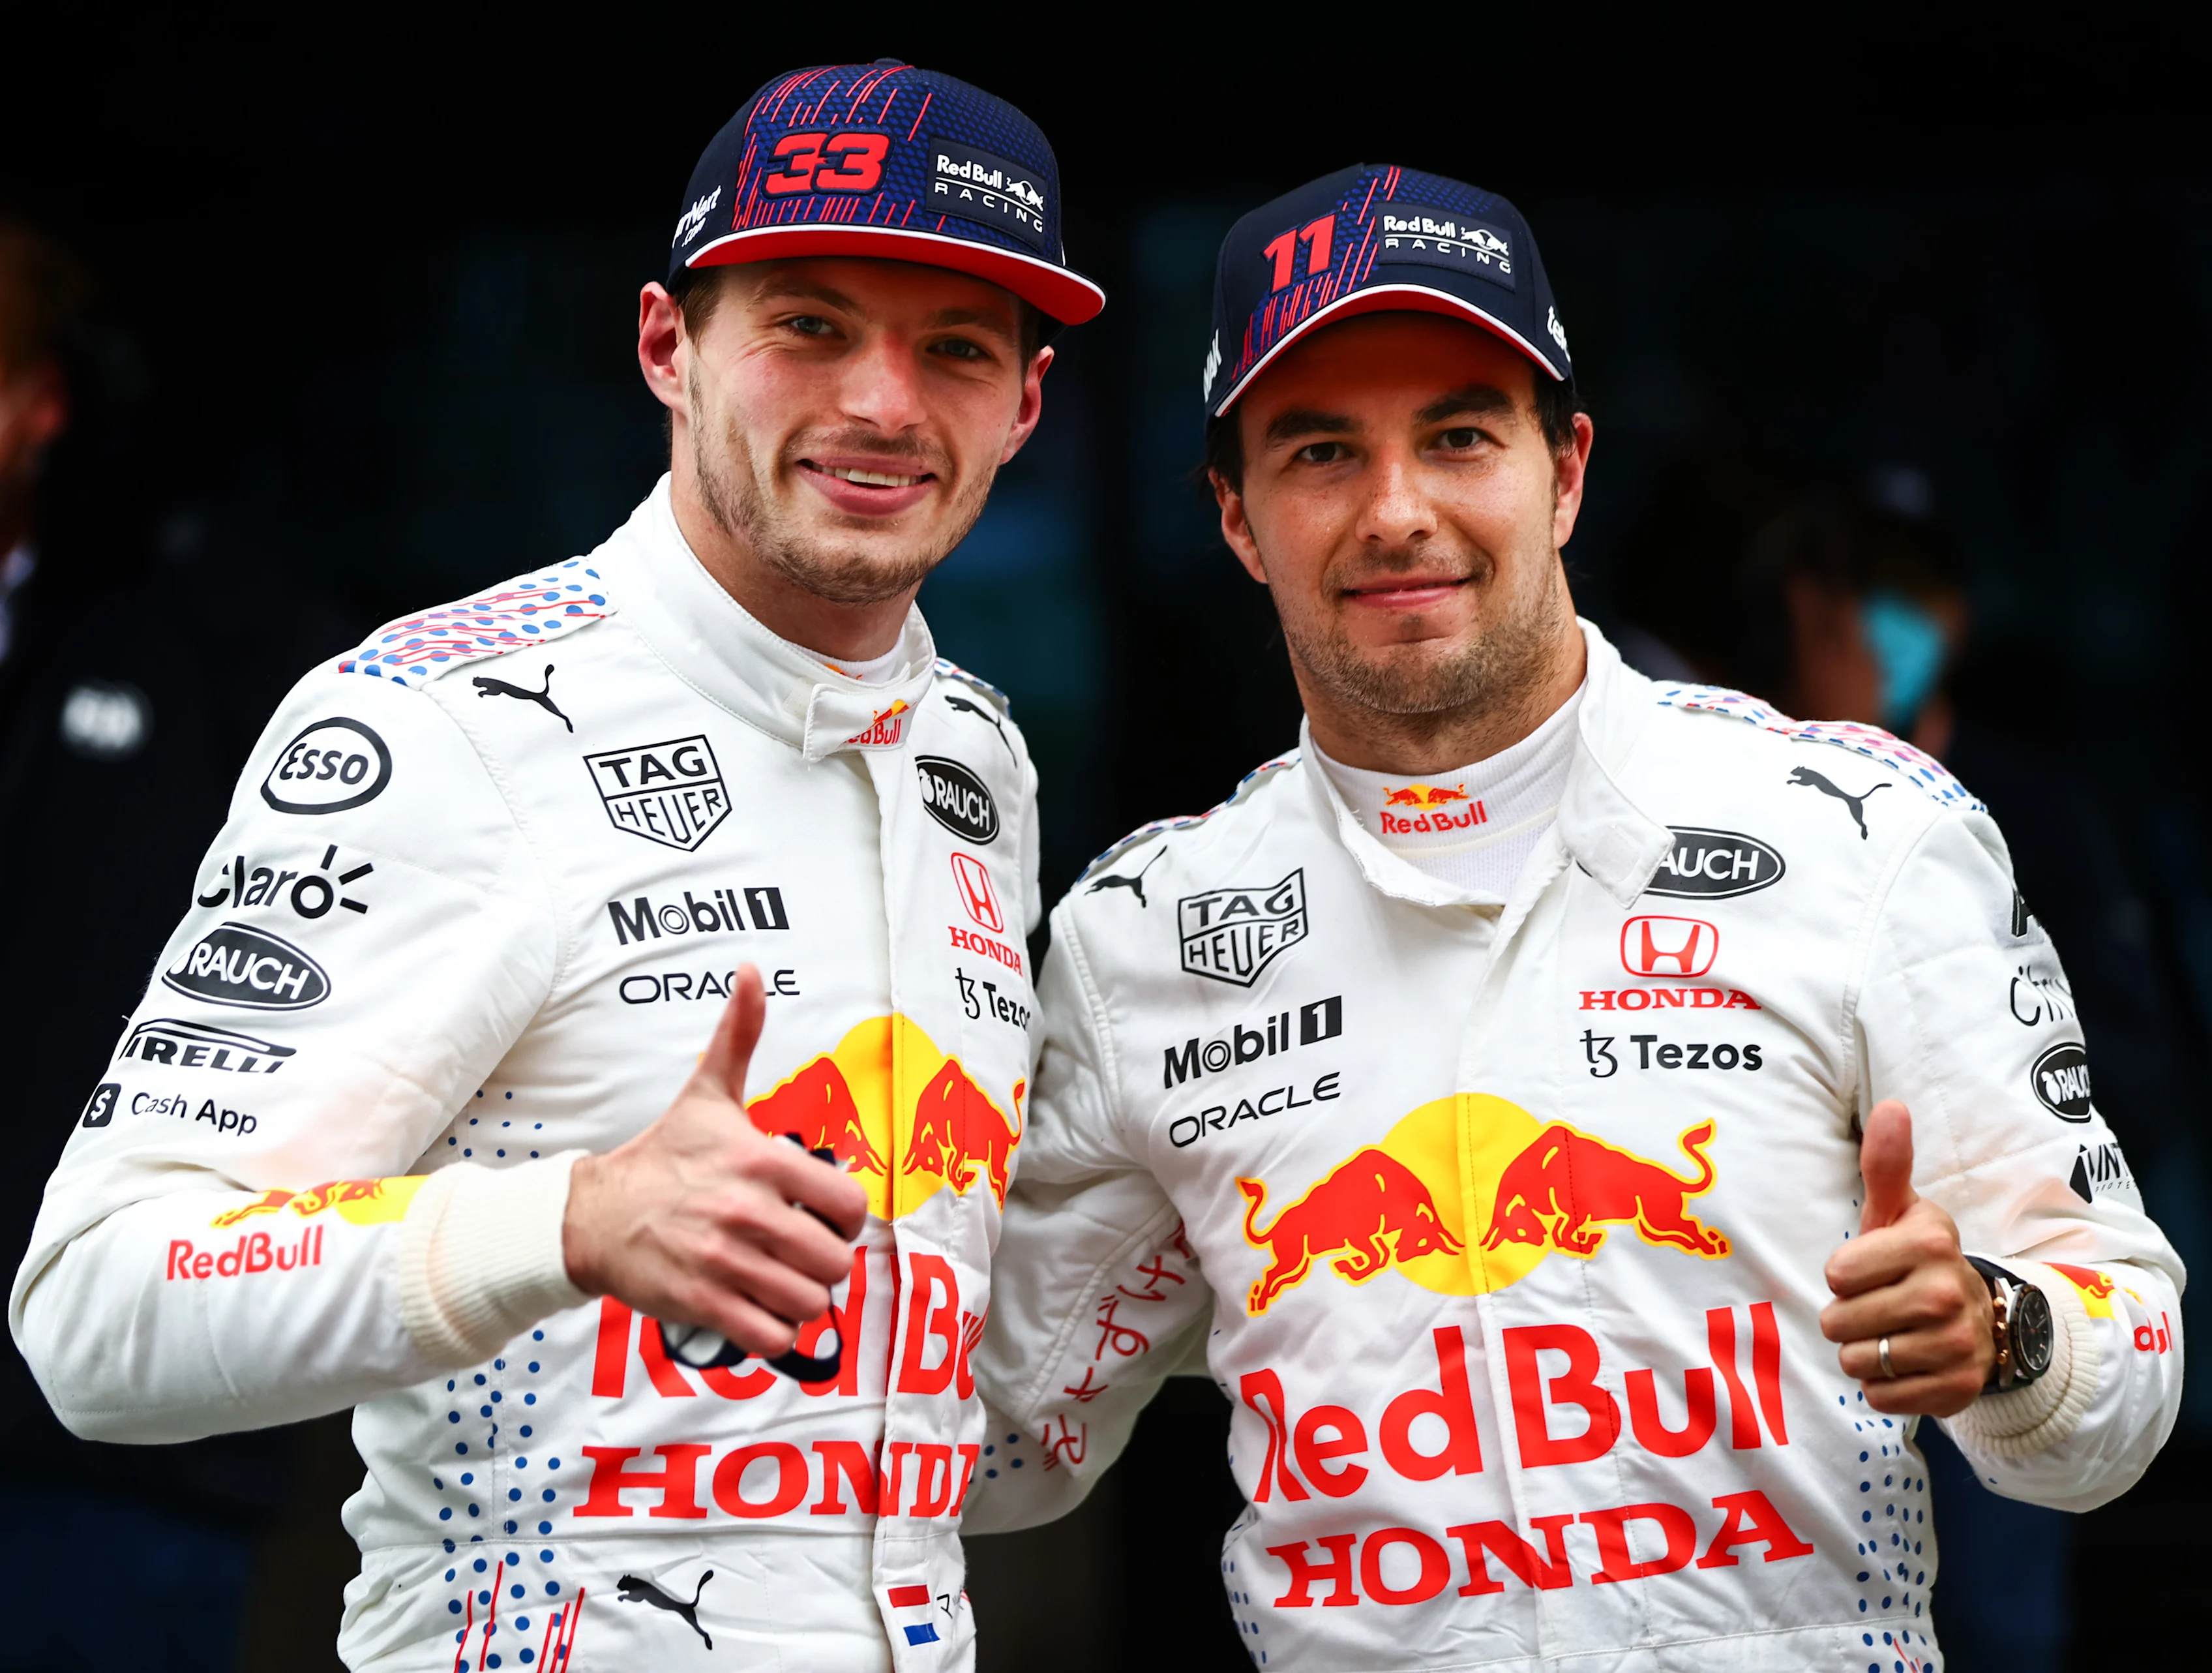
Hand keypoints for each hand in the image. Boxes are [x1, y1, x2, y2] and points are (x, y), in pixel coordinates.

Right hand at [562, 964, 868, 1356]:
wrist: (595, 1215)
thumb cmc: (663, 1156)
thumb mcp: (707, 1094)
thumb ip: (739, 1035)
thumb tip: (751, 970)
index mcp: (762, 1162)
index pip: (850, 1206)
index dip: (845, 1218)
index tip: (823, 1216)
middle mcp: (749, 1213)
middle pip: (836, 1262)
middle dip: (825, 1262)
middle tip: (802, 1253)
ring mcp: (726, 1264)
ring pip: (810, 1302)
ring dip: (802, 1299)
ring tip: (782, 1281)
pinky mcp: (704, 1305)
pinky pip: (772, 1337)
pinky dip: (775, 1331)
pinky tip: (760, 1308)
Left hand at [1819, 1100, 1995, 1416]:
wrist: (1979, 1320)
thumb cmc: (1916, 1259)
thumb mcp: (1900, 1212)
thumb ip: (1886, 1164)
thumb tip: (1892, 1108)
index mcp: (1929, 1242)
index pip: (1836, 1273)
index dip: (1845, 1275)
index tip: (1874, 1270)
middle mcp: (1947, 1291)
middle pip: (1840, 1321)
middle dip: (1848, 1318)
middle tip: (1881, 1307)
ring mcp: (1956, 1344)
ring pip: (1857, 1361)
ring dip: (1863, 1353)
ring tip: (1893, 1334)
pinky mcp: (1957, 1389)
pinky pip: (1881, 1396)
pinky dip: (1884, 1387)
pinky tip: (1908, 1365)